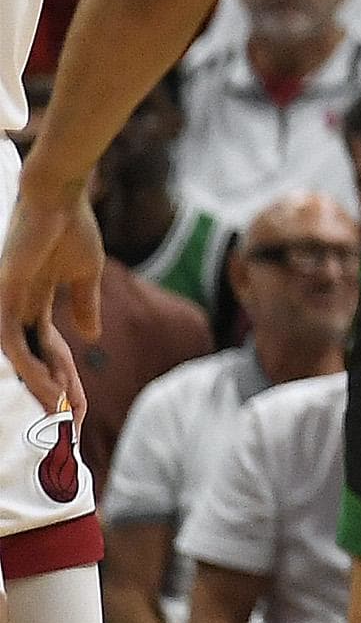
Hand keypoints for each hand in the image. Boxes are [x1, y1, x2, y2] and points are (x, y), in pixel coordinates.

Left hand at [0, 176, 99, 416]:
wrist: (60, 197)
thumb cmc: (73, 227)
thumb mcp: (86, 273)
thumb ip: (85, 304)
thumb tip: (91, 336)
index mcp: (36, 302)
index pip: (49, 350)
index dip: (67, 378)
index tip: (82, 406)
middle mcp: (18, 307)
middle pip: (33, 361)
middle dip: (53, 394)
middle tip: (70, 425)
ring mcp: (8, 303)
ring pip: (20, 359)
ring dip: (42, 388)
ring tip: (63, 413)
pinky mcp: (5, 296)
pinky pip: (13, 342)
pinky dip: (31, 367)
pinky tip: (51, 387)